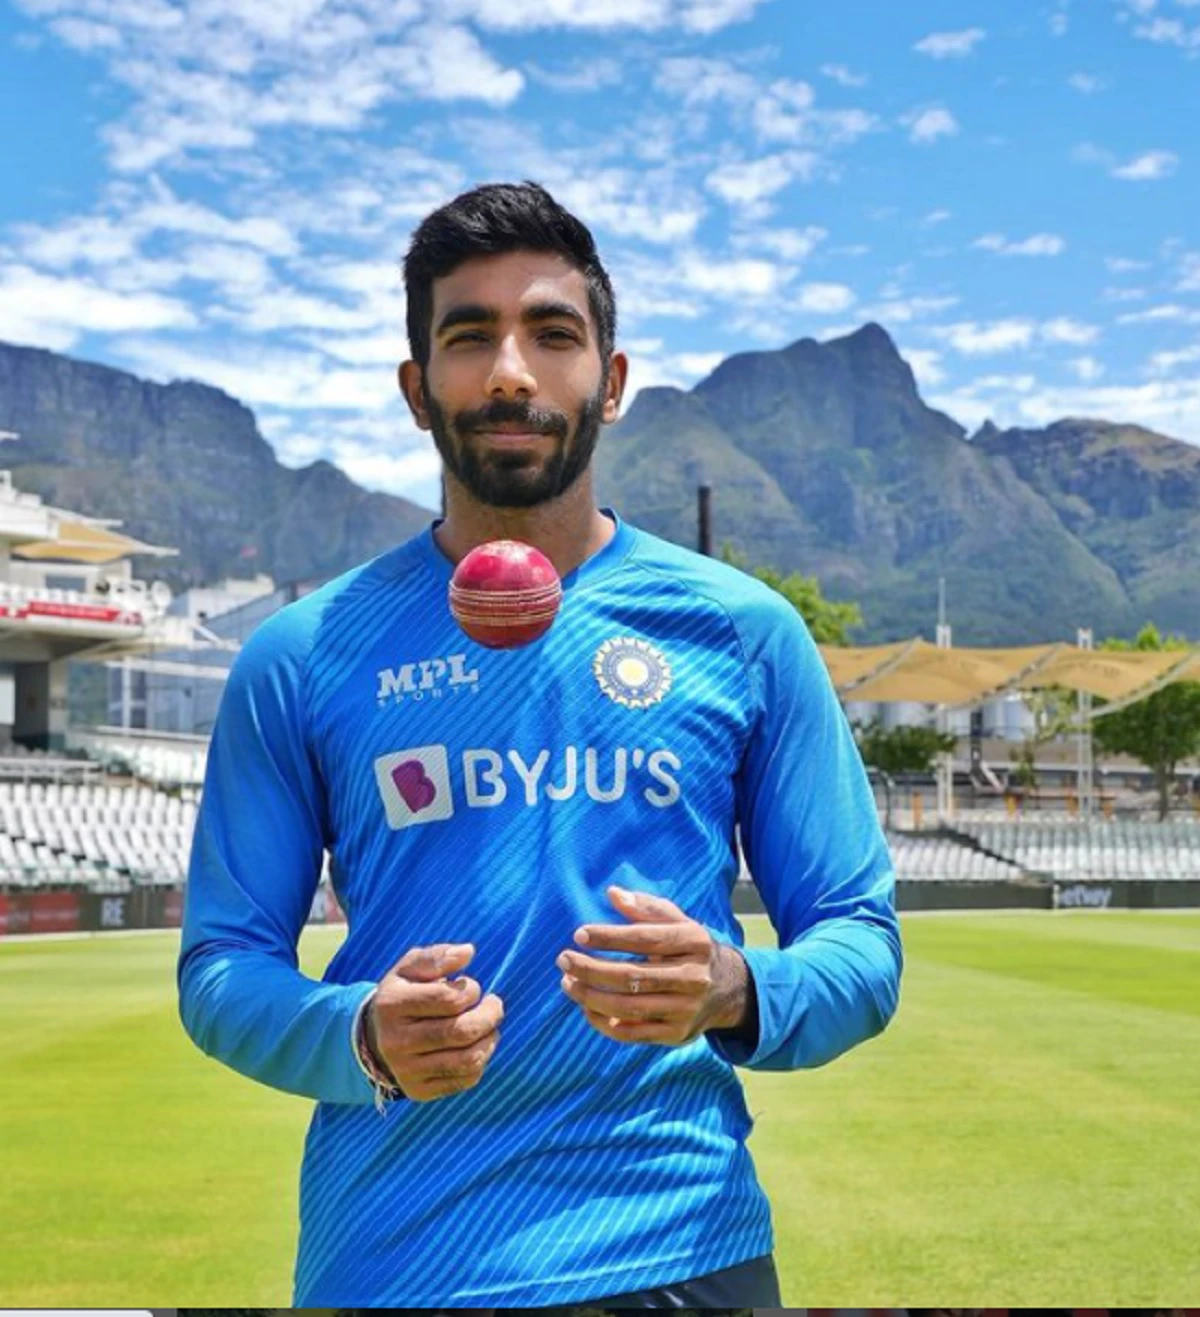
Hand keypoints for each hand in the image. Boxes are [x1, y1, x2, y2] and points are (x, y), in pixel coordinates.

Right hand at [366, 943, 503, 1101]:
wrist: (374, 1038)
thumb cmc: (403, 993)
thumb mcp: (410, 968)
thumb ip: (437, 956)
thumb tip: (467, 952)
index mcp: (392, 1005)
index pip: (448, 999)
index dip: (471, 990)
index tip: (472, 987)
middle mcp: (396, 1041)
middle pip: (460, 1032)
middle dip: (489, 1016)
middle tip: (495, 1005)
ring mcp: (406, 1070)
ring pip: (467, 1060)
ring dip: (490, 1039)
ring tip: (490, 1026)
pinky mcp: (419, 1091)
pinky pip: (464, 1080)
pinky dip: (481, 1061)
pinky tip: (477, 1046)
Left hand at [557, 886, 749, 1045]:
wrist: (727, 989)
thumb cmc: (689, 948)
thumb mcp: (677, 921)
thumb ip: (645, 907)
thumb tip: (613, 893)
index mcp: (694, 942)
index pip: (645, 938)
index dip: (609, 937)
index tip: (579, 934)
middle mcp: (694, 977)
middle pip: (633, 976)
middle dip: (592, 969)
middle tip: (563, 960)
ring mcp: (686, 1009)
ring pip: (630, 1007)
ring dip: (592, 997)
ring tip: (567, 983)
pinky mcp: (677, 1034)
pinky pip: (633, 1033)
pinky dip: (604, 1023)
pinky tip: (586, 1008)